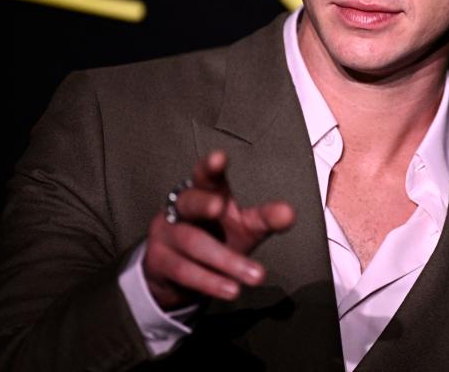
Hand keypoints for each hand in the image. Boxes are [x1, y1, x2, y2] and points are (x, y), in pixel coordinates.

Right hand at [143, 150, 294, 309]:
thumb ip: (264, 219)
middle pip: (188, 201)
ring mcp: (166, 234)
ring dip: (226, 261)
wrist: (176, 272)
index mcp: (205, 193)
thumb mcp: (243, 228)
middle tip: (219, 206)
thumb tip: (290, 213)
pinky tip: (232, 290)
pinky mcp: (159, 261)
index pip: (205, 176)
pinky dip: (211, 282)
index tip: (219, 157)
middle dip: (203, 202)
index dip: (210, 167)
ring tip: (257, 276)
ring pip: (193, 243)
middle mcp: (181, 209)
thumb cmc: (217, 237)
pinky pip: (185, 270)